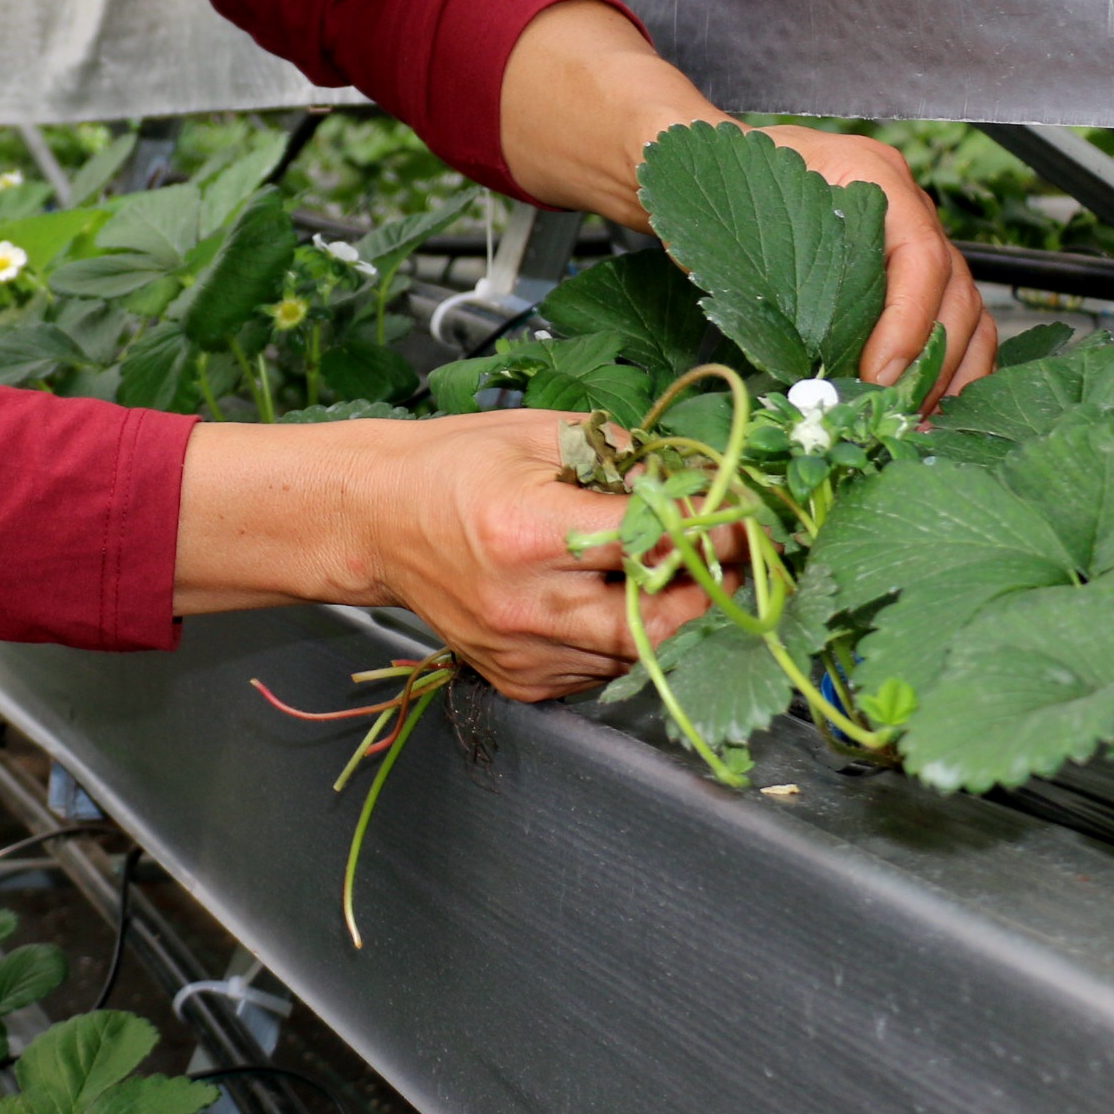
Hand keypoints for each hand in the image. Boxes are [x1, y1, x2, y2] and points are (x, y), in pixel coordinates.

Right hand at [177, 414, 709, 700]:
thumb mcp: (541, 435)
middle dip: (703, 588)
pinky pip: (599, 671)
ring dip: (666, 616)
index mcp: (527, 530)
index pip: (650, 539)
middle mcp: (523, 604)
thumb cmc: (452, 465)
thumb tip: (698, 488)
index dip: (708, 529)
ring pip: (634, 652)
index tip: (739, 519)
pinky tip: (610, 602)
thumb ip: (624, 460)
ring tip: (671, 575)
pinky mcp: (517, 678)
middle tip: (725, 560)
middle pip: (656, 618)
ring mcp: (519, 651)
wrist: (373, 520)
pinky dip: (621, 640)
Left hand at [496, 0, 993, 398]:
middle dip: (930, 361)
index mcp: (870, 174)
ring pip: (964, 312)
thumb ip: (724, 221)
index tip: (877, 373)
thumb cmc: (706, 177)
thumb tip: (726, 278)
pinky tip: (924, 412)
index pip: (919, 252)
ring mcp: (911, 243)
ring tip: (915, 425)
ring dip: (948, 376)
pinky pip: (951, 326)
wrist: (699, 175)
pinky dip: (947, 372)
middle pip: (954, 289)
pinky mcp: (904, 280)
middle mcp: (904, 207)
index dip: (907, 319)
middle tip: (893, 414)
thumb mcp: (710, 188)